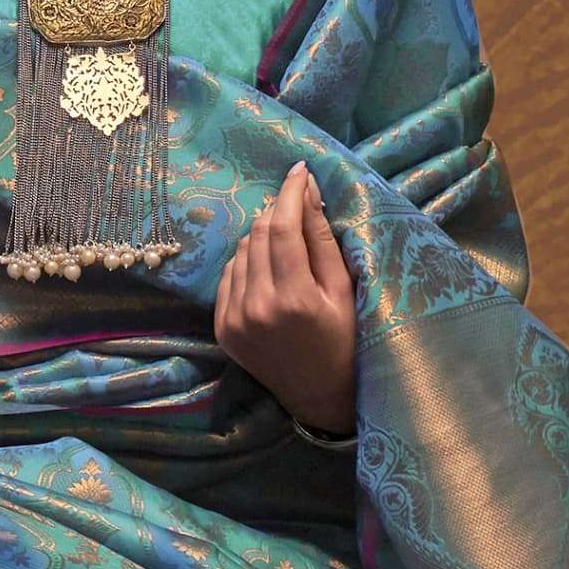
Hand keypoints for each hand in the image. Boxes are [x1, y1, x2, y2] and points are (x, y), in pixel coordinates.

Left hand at [211, 162, 356, 435]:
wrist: (322, 399)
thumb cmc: (347, 343)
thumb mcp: (345, 291)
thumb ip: (322, 241)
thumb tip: (308, 192)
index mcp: (293, 299)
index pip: (280, 227)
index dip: (289, 193)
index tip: (299, 170)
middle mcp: (256, 308)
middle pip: (257, 235)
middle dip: (276, 211)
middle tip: (297, 203)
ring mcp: (234, 320)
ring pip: (240, 252)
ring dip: (261, 236)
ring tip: (287, 240)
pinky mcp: (222, 329)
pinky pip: (228, 277)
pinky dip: (246, 262)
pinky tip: (268, 267)